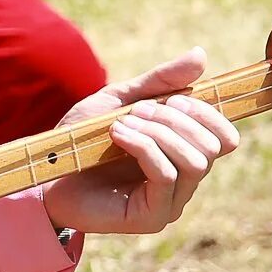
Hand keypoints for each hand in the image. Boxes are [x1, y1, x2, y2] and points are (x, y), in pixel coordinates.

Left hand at [44, 50, 241, 234]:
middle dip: (176, 120)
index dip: (207, 113)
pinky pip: (166, 175)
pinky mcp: (151, 217)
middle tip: (138, 110)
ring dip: (158, 133)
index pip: (226, 138)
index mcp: (184, 154)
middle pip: (212, 146)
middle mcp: (184, 182)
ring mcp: (170, 203)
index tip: (172, 98)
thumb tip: (201, 55)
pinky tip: (117, 135)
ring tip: (121, 124)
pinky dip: (144, 147)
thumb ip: (160, 82)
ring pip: (194, 161)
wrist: (45, 174)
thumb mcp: (120, 101)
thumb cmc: (83, 140)